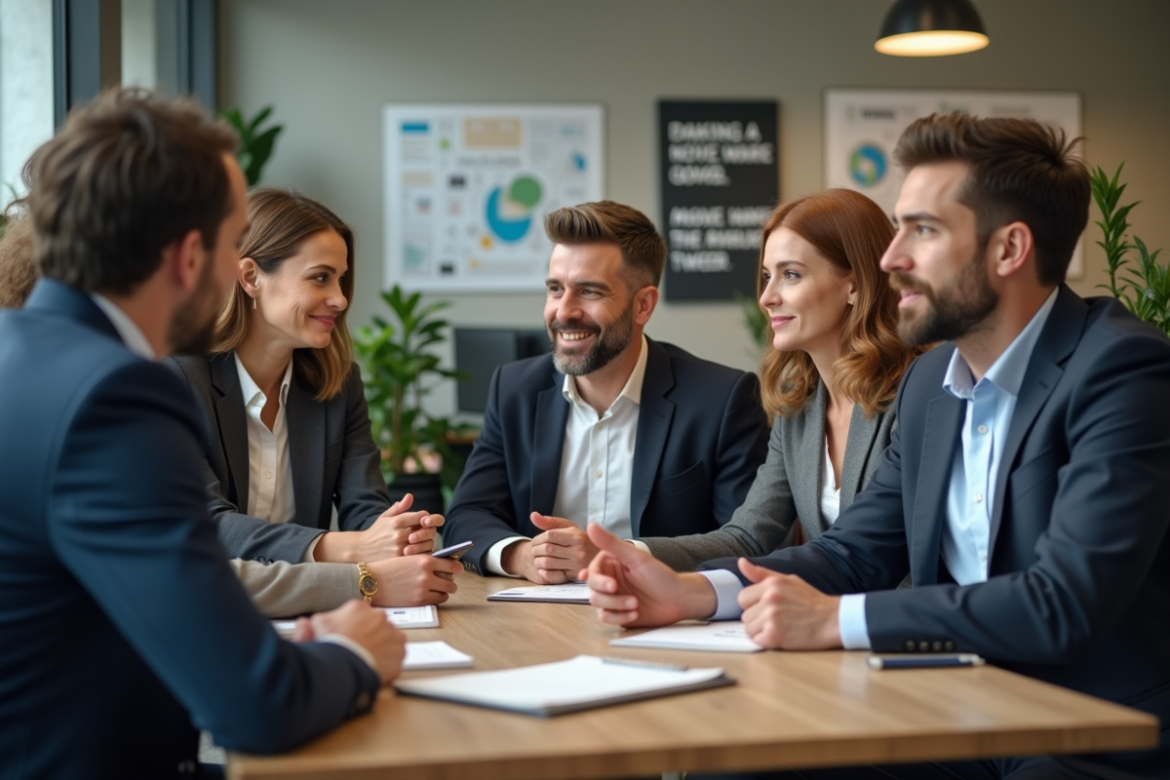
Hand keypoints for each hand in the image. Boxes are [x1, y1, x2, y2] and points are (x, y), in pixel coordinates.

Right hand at [300, 600, 405, 684]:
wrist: (343, 667)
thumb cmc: (330, 645)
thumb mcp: (315, 628)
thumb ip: (310, 624)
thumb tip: (303, 624)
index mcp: (359, 608)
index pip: (359, 614)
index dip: (353, 627)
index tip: (350, 636)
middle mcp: (380, 618)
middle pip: (376, 625)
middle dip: (370, 635)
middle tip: (358, 649)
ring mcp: (393, 636)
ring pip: (390, 639)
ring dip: (382, 647)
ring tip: (367, 659)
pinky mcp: (399, 655)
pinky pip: (396, 657)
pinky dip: (389, 662)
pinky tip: (376, 668)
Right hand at [314, 494, 444, 561]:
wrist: (362, 550)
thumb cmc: (376, 532)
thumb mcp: (385, 516)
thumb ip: (399, 507)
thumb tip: (410, 496)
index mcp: (397, 521)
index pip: (423, 515)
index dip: (426, 518)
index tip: (423, 521)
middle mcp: (400, 534)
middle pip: (428, 530)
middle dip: (429, 530)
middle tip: (425, 532)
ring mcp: (401, 548)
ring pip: (427, 543)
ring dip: (427, 542)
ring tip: (421, 542)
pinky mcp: (402, 560)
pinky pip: (422, 555)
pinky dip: (424, 553)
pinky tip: (418, 551)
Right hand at [367, 555, 461, 605]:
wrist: (370, 582)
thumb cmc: (387, 568)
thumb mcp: (408, 558)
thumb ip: (426, 561)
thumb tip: (444, 565)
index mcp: (424, 561)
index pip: (451, 565)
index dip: (456, 567)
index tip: (458, 568)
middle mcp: (426, 575)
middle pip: (451, 580)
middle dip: (450, 580)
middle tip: (447, 580)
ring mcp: (423, 590)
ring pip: (446, 592)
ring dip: (445, 590)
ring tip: (440, 589)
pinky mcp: (418, 602)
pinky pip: (437, 601)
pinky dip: (437, 598)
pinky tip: (432, 595)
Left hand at [526, 513, 598, 581]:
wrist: (600, 557)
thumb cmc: (581, 540)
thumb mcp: (569, 527)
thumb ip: (550, 522)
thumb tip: (533, 516)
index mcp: (576, 536)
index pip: (549, 535)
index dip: (538, 538)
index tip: (535, 541)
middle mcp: (578, 550)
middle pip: (547, 549)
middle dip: (535, 550)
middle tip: (534, 551)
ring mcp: (577, 565)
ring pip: (547, 562)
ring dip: (537, 561)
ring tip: (538, 559)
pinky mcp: (575, 576)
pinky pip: (553, 575)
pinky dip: (544, 572)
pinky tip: (543, 568)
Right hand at [583, 523, 716, 626]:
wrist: (678, 600)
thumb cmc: (661, 576)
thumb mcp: (636, 558)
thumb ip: (611, 543)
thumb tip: (591, 525)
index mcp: (611, 564)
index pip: (592, 572)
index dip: (598, 580)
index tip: (612, 585)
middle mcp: (608, 580)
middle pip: (592, 591)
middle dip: (610, 597)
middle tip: (631, 599)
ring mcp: (612, 598)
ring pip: (597, 605)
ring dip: (617, 607)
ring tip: (636, 605)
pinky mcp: (617, 613)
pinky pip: (606, 618)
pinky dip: (619, 618)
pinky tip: (634, 614)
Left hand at [737, 559, 841, 649]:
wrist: (833, 620)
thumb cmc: (812, 601)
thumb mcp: (788, 580)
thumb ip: (762, 574)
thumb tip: (741, 562)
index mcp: (771, 584)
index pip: (742, 598)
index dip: (752, 605)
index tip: (766, 608)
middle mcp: (769, 599)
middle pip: (745, 615)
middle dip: (757, 619)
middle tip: (777, 619)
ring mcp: (771, 618)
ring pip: (749, 629)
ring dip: (761, 631)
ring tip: (780, 627)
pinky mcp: (775, 636)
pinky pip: (757, 640)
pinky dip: (766, 641)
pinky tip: (781, 636)